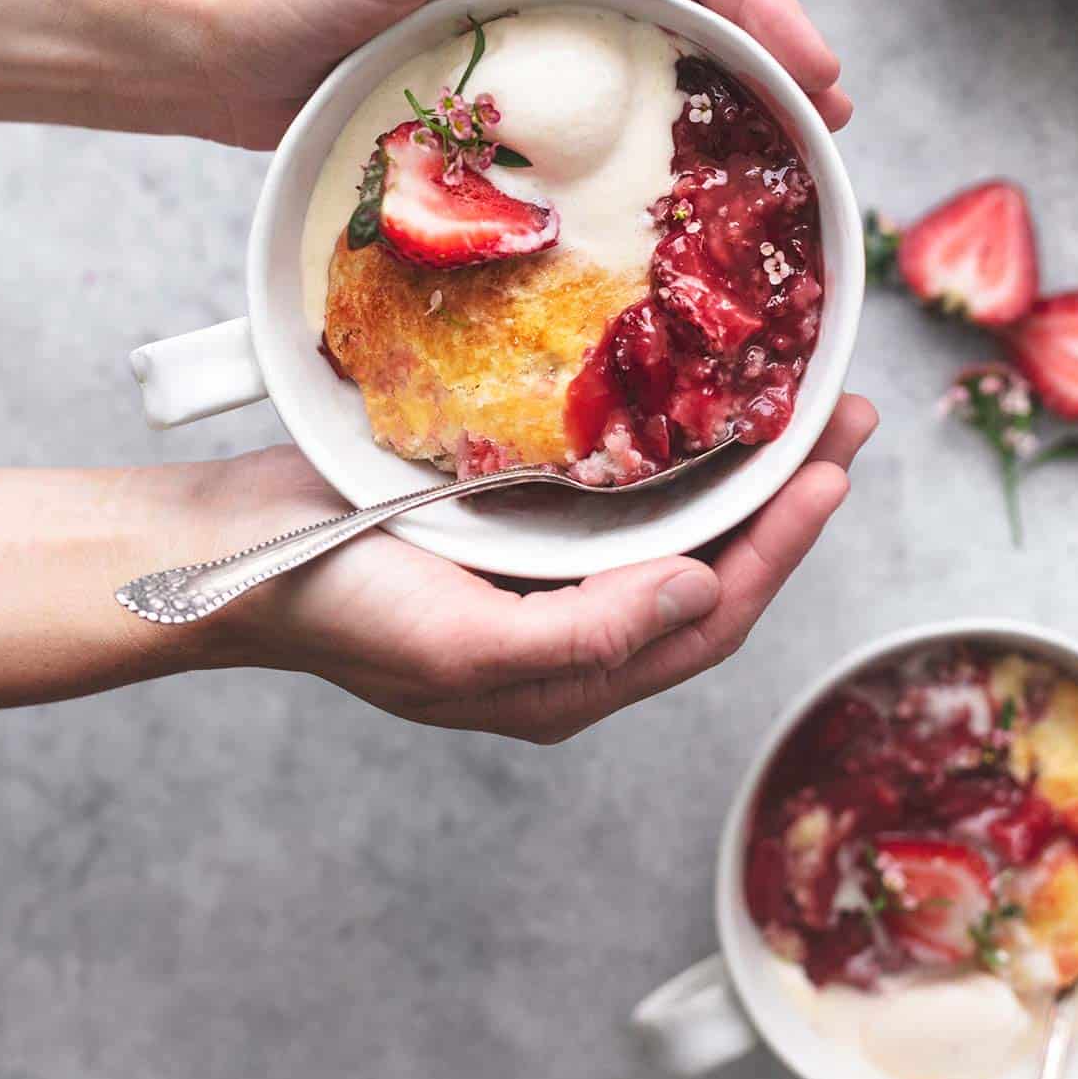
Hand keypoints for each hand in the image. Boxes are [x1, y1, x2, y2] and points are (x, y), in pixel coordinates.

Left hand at [210, 0, 851, 147]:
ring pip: (650, 43)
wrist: (210, 47)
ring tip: (780, 138)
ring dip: (723, 84)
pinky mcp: (494, 79)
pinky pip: (594, 97)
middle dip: (767, 41)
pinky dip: (649, 125)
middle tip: (828, 111)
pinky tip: (671, 169)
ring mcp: (522, 17)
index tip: (820, 66)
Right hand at [211, 394, 875, 741]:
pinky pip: (617, 486)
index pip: (709, 621)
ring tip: (796, 399)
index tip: (831, 471)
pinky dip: (668, 445)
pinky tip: (691, 398)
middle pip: (710, 567)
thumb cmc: (338, 609)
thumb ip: (588, 634)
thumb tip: (702, 592)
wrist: (234, 553)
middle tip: (843, 417)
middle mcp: (575, 630)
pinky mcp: (515, 517)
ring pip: (672, 522)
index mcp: (572, 679)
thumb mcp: (465, 649)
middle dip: (785, 499)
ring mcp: (546, 573)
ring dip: (739, 465)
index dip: (780, 549)